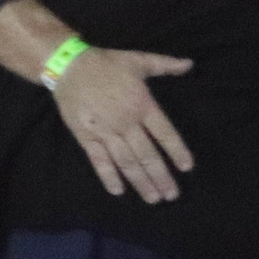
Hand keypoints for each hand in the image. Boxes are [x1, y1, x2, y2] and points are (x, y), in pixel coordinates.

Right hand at [53, 46, 194, 202]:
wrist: (68, 67)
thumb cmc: (106, 63)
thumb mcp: (138, 60)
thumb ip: (165, 65)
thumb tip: (190, 64)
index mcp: (142, 105)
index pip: (165, 133)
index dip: (177, 151)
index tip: (187, 168)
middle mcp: (126, 122)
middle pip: (147, 154)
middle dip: (160, 177)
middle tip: (171, 195)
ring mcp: (105, 132)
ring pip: (126, 162)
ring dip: (140, 181)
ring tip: (152, 198)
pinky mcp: (86, 137)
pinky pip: (99, 160)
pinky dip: (108, 176)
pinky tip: (118, 190)